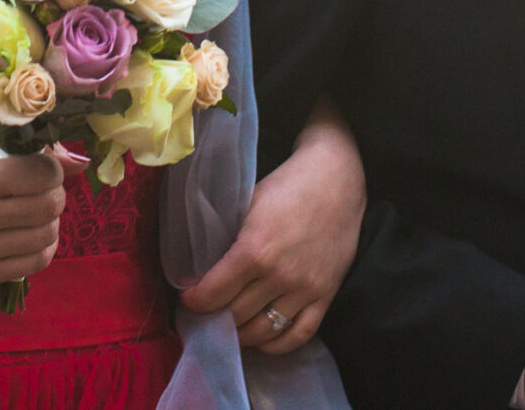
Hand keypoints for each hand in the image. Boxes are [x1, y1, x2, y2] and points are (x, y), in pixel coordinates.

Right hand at [0, 137, 64, 284]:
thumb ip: (30, 150)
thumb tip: (81, 162)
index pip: (43, 174)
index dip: (51, 167)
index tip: (41, 165)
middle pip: (50, 205)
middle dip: (54, 191)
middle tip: (41, 186)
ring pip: (48, 234)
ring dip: (50, 218)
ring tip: (35, 208)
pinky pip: (36, 262)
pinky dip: (44, 245)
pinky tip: (33, 231)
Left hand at [182, 106, 366, 352]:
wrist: (336, 180)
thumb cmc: (287, 186)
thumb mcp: (247, 204)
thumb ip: (226, 238)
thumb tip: (199, 270)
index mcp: (254, 249)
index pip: (214, 293)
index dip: (194, 301)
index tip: (187, 299)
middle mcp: (280, 275)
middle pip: (236, 315)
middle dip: (214, 317)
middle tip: (205, 313)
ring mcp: (305, 289)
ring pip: (264, 331)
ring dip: (241, 335)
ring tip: (229, 327)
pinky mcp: (326, 295)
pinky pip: (299, 334)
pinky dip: (276, 345)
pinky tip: (261, 338)